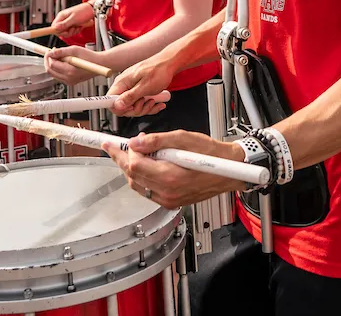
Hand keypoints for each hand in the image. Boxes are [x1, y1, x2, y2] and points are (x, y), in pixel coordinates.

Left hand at [45, 45, 99, 86]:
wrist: (100, 64)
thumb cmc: (90, 57)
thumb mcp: (75, 50)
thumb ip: (61, 52)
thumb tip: (51, 53)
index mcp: (70, 71)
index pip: (51, 65)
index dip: (48, 57)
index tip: (49, 50)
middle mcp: (69, 78)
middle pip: (50, 71)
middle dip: (48, 61)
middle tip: (51, 53)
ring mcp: (69, 82)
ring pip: (53, 74)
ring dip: (53, 64)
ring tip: (59, 56)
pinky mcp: (71, 82)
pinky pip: (59, 76)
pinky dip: (58, 68)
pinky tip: (63, 61)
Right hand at [52, 3, 93, 38]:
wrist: (92, 10)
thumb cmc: (84, 11)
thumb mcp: (74, 19)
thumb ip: (64, 24)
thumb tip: (55, 28)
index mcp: (61, 16)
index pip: (53, 27)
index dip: (58, 31)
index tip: (65, 32)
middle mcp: (63, 19)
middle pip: (60, 31)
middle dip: (67, 32)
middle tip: (73, 29)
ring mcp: (68, 22)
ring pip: (66, 32)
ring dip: (73, 32)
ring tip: (78, 26)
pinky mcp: (72, 25)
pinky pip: (71, 32)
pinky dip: (76, 31)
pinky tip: (80, 26)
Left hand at [104, 131, 247, 208]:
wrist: (230, 170)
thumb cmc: (212, 153)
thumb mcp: (183, 138)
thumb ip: (157, 140)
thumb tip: (135, 143)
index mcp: (169, 176)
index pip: (133, 164)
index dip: (121, 151)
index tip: (111, 142)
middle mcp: (167, 192)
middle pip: (132, 176)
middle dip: (121, 160)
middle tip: (113, 146)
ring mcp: (169, 199)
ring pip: (138, 185)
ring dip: (130, 169)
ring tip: (127, 154)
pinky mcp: (172, 202)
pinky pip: (148, 191)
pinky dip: (141, 178)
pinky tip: (143, 165)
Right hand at [109, 56, 174, 117]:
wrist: (170, 63)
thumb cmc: (159, 70)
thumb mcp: (145, 87)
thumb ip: (130, 97)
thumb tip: (117, 105)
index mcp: (122, 82)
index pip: (110, 101)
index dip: (119, 109)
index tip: (129, 109)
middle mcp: (125, 85)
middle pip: (122, 106)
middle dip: (136, 109)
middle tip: (146, 103)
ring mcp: (132, 87)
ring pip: (133, 106)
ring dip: (144, 108)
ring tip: (153, 101)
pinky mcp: (139, 90)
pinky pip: (140, 103)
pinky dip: (149, 105)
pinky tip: (157, 103)